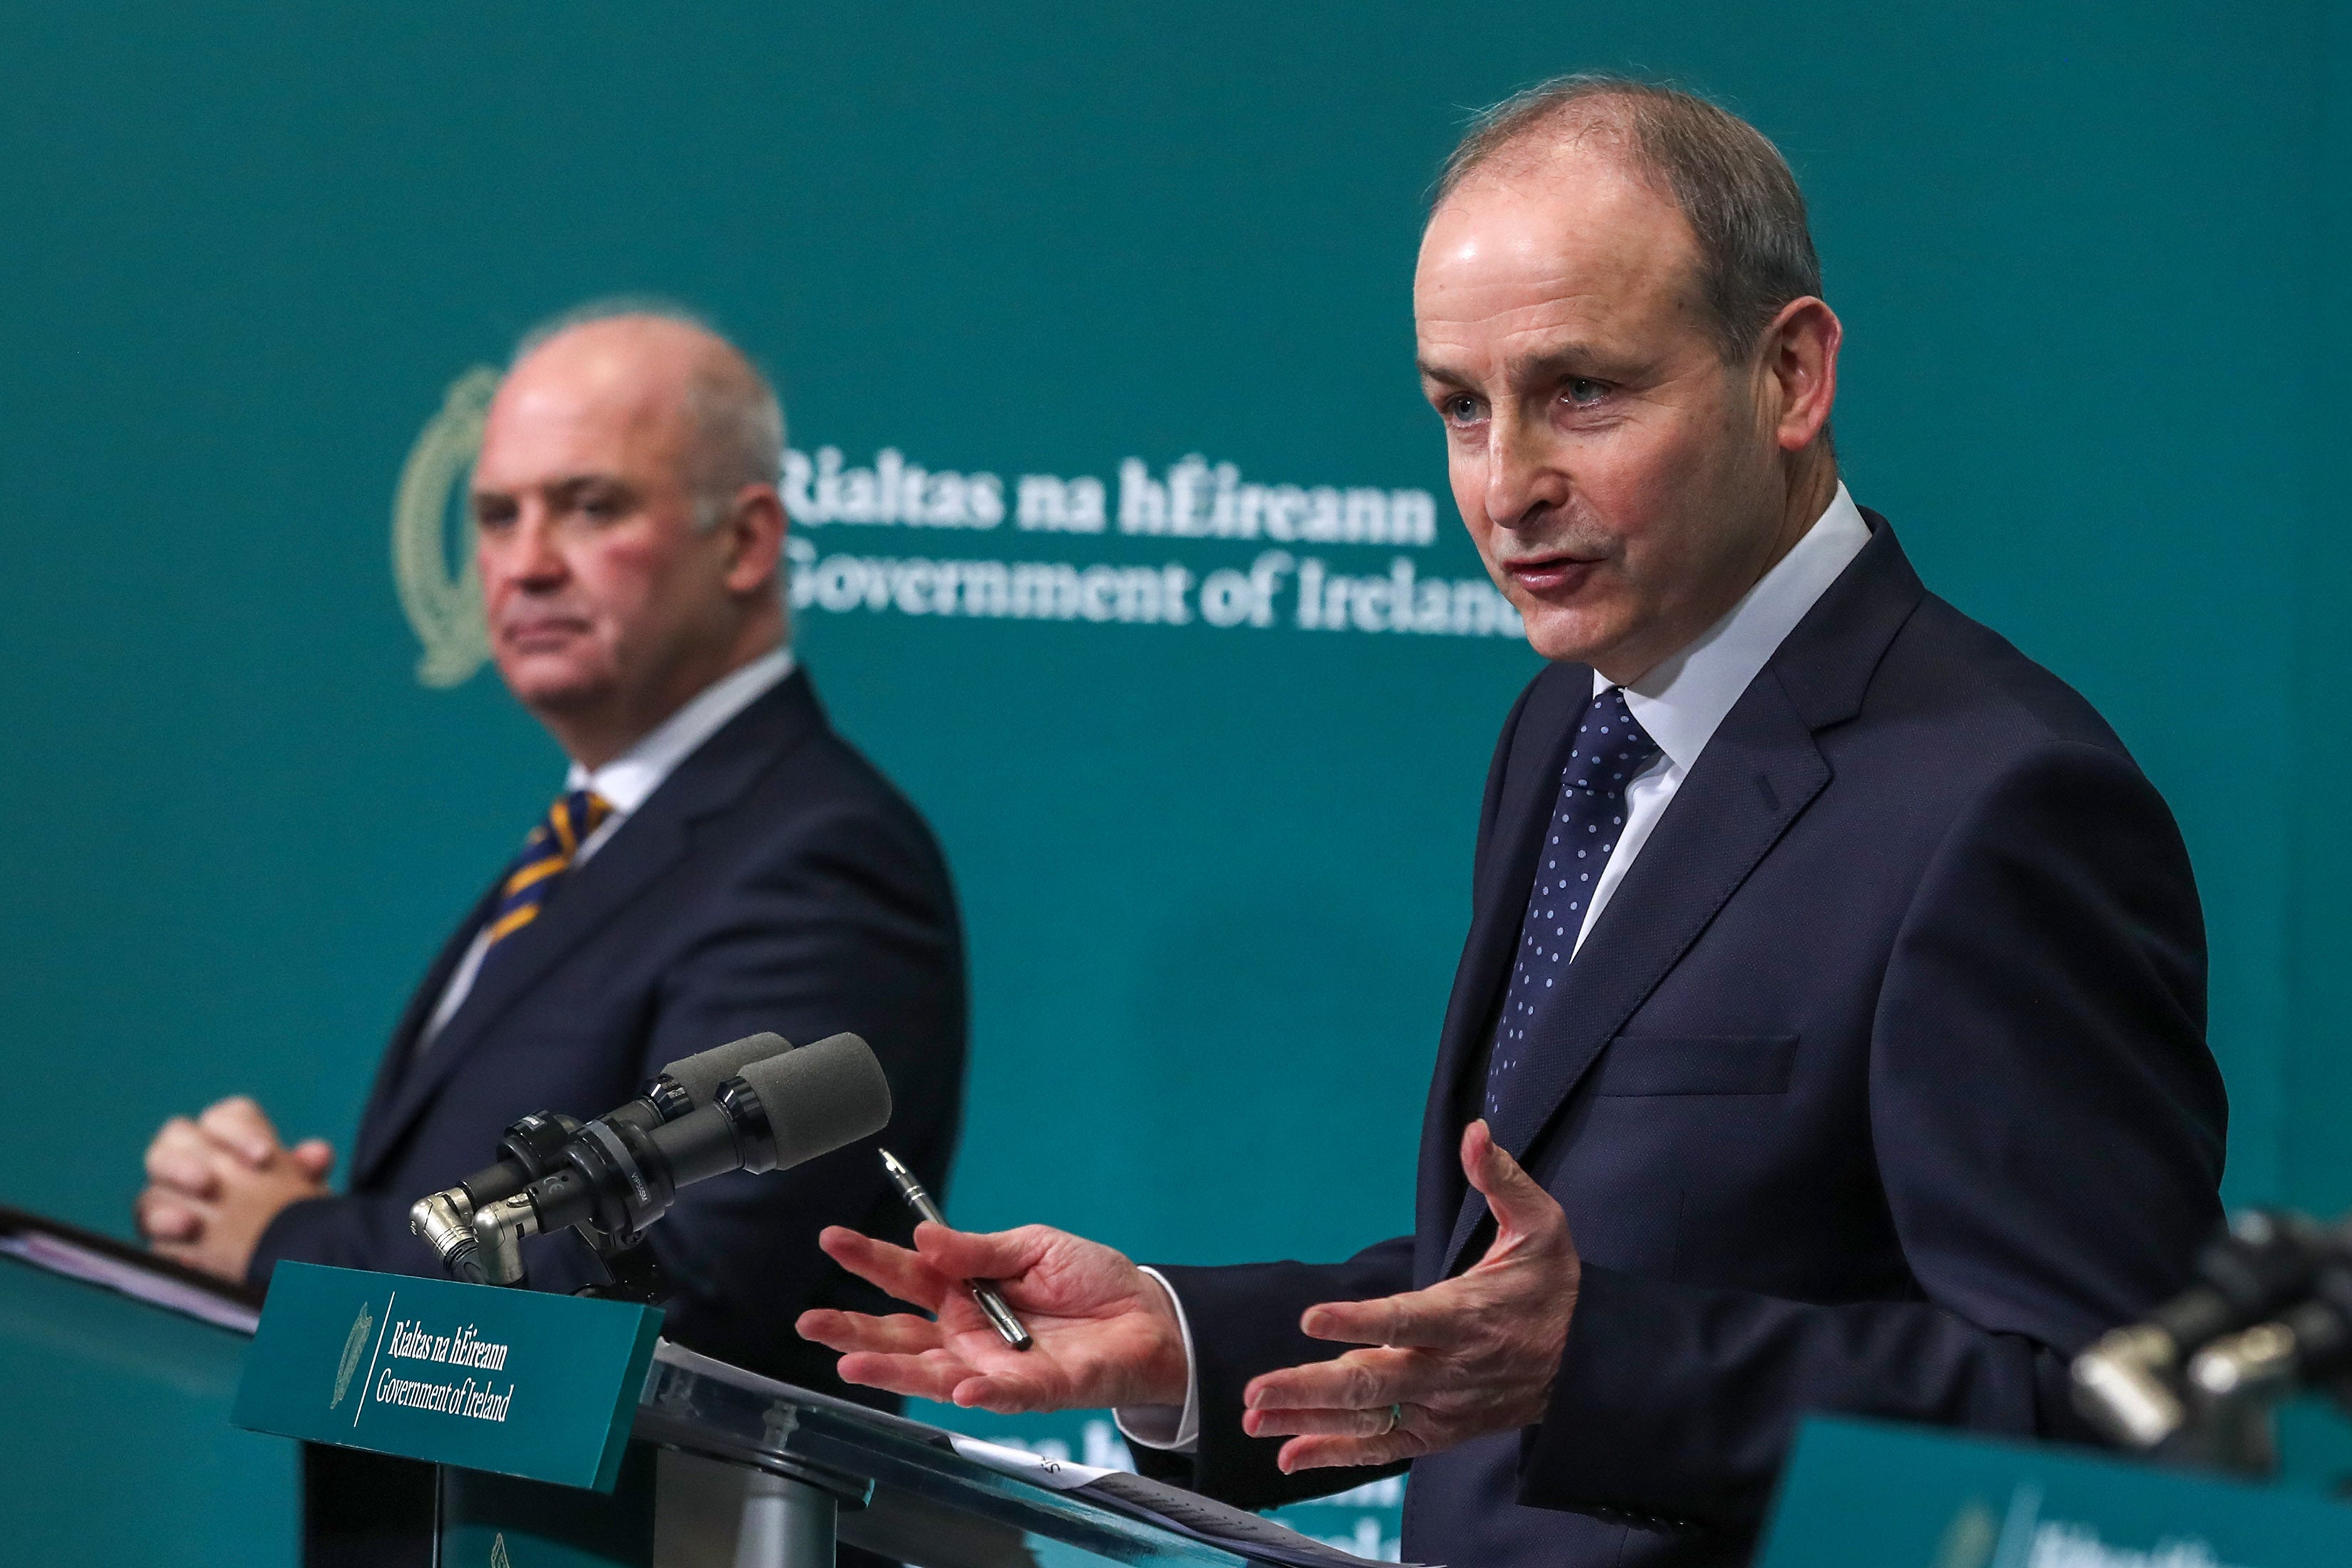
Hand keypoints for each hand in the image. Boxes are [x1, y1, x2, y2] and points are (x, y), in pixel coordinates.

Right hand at [136, 1096, 333, 1283]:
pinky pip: (151, 1236)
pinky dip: (166, 1244)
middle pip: (172, 1139)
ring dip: (167, 1208)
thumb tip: (317, 1154)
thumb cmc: (289, 1213)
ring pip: (151, 1189)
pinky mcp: (163, 1239)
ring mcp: (172, 1199)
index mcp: (230, 1139)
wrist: (283, 1258)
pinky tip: (186, 1258)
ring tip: (190, 1225)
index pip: (225, 1116)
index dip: (239, 1130)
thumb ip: (307, 1170)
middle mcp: (194, 1161)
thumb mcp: (305, 1193)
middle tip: (208, 1183)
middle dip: (186, 1160)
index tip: (263, 1157)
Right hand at [798, 1221, 1189, 1412]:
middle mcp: (968, 1332)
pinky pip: (1001, 1394)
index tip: (833, 1240)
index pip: (906, 1274)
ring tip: (852, 1365)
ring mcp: (993, 1365)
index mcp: (964, 1289)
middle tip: (811, 1321)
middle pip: (900, 1334)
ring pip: (932, 1372)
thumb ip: (978, 1249)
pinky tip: (957, 1386)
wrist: (1147, 1315)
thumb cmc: (1089, 1279)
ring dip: (893, 1371)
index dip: (869, 1259)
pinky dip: (980, 1392)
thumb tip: (925, 1236)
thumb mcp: (1032, 1245)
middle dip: (853, 1329)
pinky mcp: (1033, 1389)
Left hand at [1242, 1120, 1577, 1471]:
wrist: (1591, 1362)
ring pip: (1370, 1418)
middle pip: (1374, 1381)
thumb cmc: (1554, 1286)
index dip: (1358, 1321)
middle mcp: (1450, 1368)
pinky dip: (1338, 1453)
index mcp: (1467, 1315)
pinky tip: (1290, 1453)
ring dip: (1308, 1421)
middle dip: (1309, 1386)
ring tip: (1253, 1419)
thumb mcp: (1541, 1225)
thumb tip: (1475, 1133)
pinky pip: (1385, 1448)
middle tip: (1255, 1389)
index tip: (1310, 1318)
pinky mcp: (1441, 1431)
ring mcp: (1444, 1406)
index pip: (1406, 1320)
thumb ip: (1501, 1180)